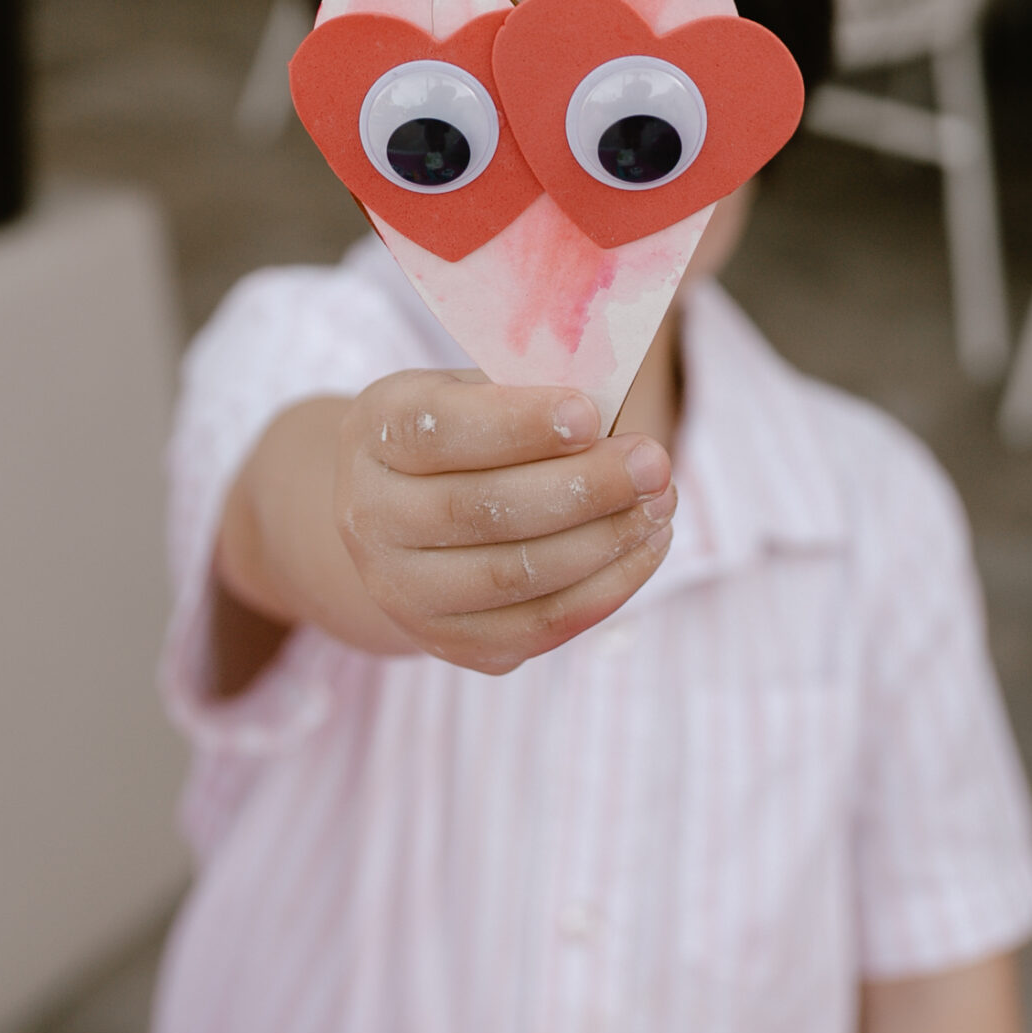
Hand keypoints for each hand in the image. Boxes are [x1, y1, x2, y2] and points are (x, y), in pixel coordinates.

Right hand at [335, 371, 675, 673]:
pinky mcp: (449, 642)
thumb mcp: (473, 390)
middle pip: (479, 510)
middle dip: (581, 487)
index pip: (439, 430)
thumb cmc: (461, 435)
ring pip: (514, 576)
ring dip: (604, 540)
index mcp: (374, 433)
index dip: (517, 424)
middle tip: (653, 462)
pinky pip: (538, 627)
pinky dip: (605, 589)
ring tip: (662, 501)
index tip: (590, 413)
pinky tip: (647, 546)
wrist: (401, 519)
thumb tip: (613, 404)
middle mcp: (370, 517)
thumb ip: (529, 391)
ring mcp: (402, 591)